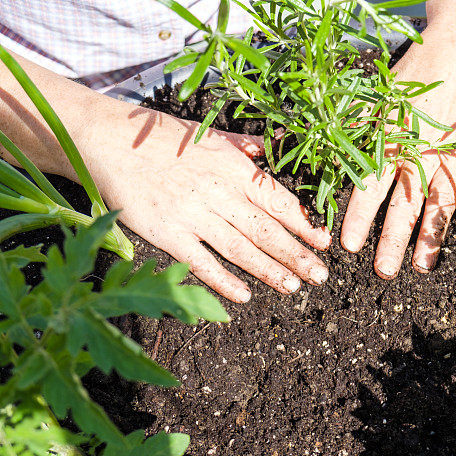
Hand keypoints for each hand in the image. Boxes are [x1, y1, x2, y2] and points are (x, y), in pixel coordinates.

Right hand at [84, 109, 330, 302]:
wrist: (107, 140)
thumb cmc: (163, 137)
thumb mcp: (211, 134)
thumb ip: (246, 147)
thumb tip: (275, 149)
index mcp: (233, 168)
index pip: (278, 201)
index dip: (304, 224)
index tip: (324, 242)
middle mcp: (218, 193)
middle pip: (266, 230)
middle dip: (297, 254)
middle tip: (321, 275)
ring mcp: (193, 215)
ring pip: (240, 249)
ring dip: (270, 270)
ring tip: (294, 287)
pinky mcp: (166, 234)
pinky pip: (201, 263)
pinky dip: (224, 282)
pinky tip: (245, 295)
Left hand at [339, 20, 455, 278]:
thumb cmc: (414, 72)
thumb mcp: (374, 95)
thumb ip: (346, 124)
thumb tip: (297, 141)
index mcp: (392, 139)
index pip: (371, 186)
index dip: (359, 216)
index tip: (350, 245)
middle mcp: (422, 152)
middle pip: (404, 204)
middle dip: (392, 240)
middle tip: (382, 272)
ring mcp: (454, 154)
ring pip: (441, 204)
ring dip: (431, 237)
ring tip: (423, 267)